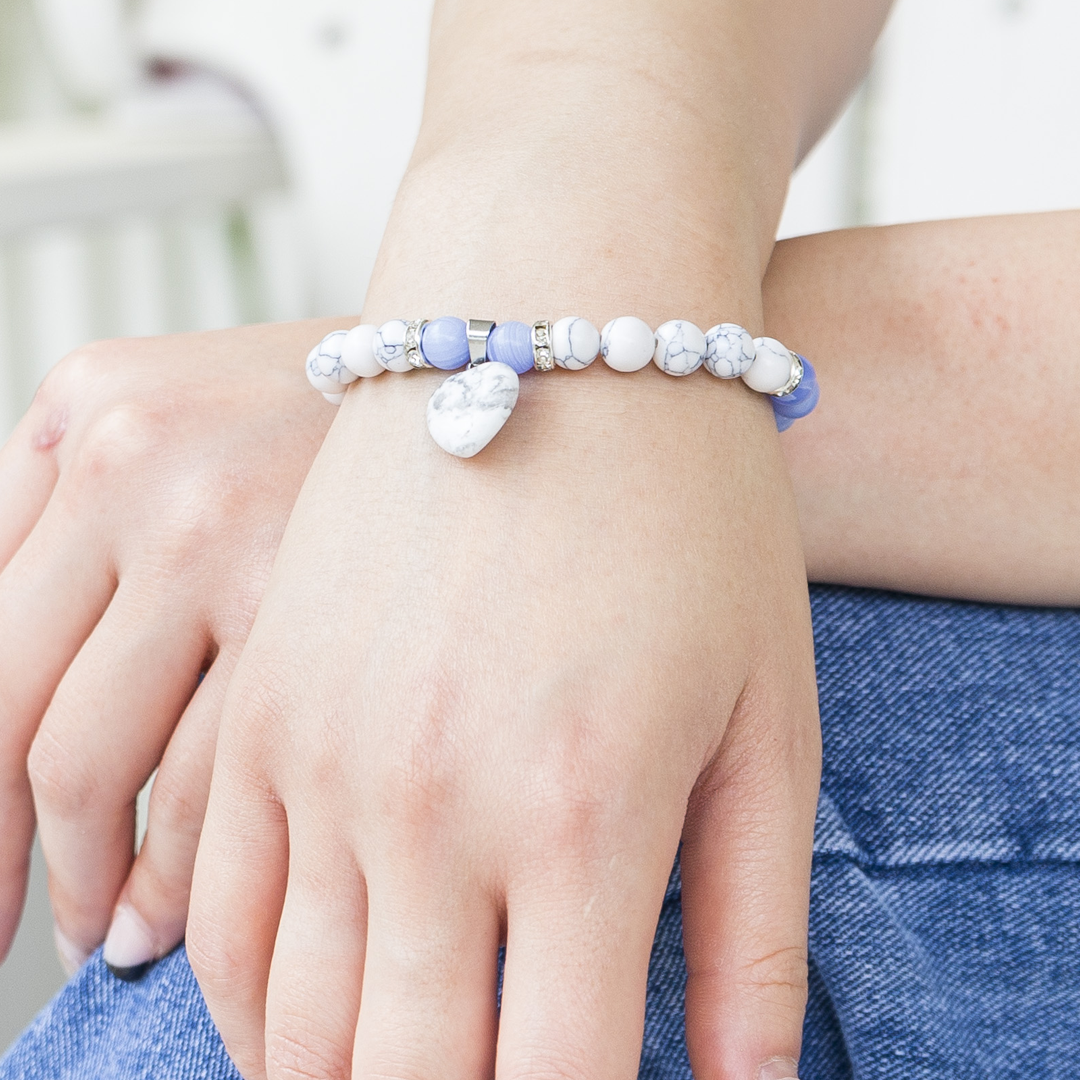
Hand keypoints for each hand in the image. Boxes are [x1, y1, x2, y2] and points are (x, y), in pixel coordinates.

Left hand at [0, 321, 336, 974]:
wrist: (502, 371)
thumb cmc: (344, 412)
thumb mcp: (189, 412)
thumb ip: (88, 523)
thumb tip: (29, 730)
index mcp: (92, 409)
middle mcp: (146, 463)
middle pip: (26, 718)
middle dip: (11, 858)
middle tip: (28, 931)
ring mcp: (240, 533)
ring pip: (110, 765)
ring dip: (101, 881)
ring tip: (114, 935)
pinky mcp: (335, 604)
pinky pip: (230, 774)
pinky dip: (201, 865)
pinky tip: (201, 907)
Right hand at [188, 361, 820, 1079]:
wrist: (562, 334)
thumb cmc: (695, 516)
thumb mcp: (772, 721)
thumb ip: (756, 932)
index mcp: (585, 819)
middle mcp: (432, 803)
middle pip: (402, 1079)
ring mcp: (323, 751)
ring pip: (288, 1019)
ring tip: (387, 1071)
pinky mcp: (267, 700)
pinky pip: (215, 898)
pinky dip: (242, 989)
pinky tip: (290, 1005)